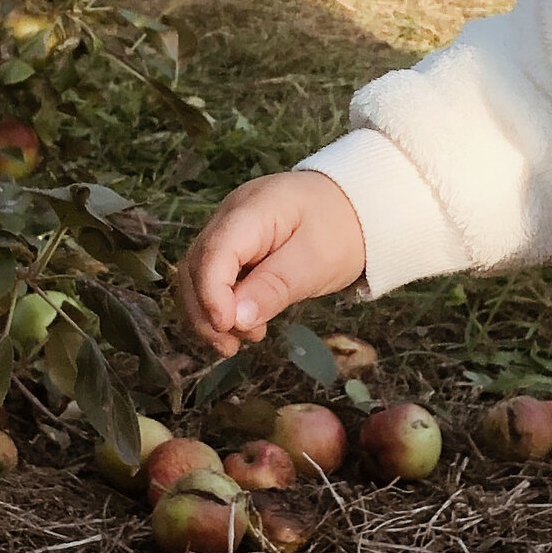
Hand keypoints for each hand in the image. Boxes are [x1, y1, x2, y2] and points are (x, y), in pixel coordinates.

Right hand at [175, 170, 366, 356]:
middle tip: (233, 346)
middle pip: (196, 265)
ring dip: (208, 313)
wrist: (355, 206)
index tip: (227, 327)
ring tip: (239, 342)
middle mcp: (229, 216)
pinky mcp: (232, 247)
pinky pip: (212, 277)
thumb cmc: (340, 230)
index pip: (214, 252)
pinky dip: (220, 306)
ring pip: (197, 275)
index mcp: (252, 209)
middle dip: (205, 311)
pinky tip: (243, 326)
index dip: (211, 294)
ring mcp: (227, 230)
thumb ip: (274, 288)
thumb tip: (236, 320)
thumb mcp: (315, 263)